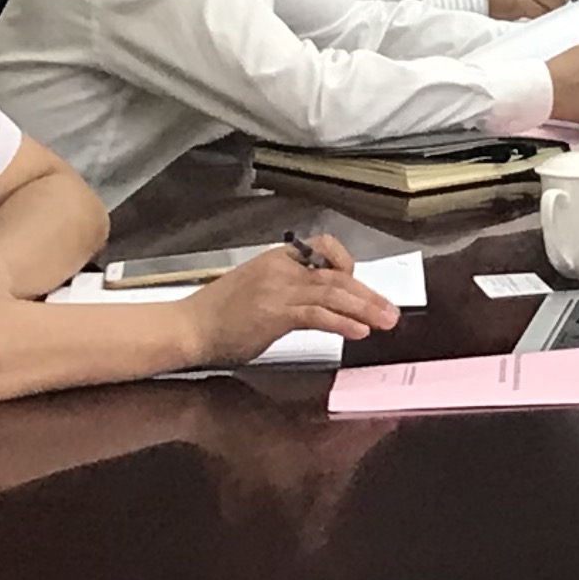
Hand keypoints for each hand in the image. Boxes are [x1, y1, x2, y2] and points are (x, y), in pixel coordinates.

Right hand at [176, 235, 395, 365]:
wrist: (187, 328)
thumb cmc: (217, 315)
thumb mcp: (255, 289)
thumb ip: (287, 289)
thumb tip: (318, 301)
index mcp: (277, 259)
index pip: (323, 248)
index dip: (347, 263)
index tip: (360, 283)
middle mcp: (281, 269)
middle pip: (336, 276)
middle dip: (368, 294)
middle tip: (391, 310)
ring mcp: (278, 290)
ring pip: (333, 293)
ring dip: (365, 308)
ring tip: (385, 321)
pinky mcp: (275, 313)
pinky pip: (318, 315)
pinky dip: (342, 322)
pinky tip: (358, 331)